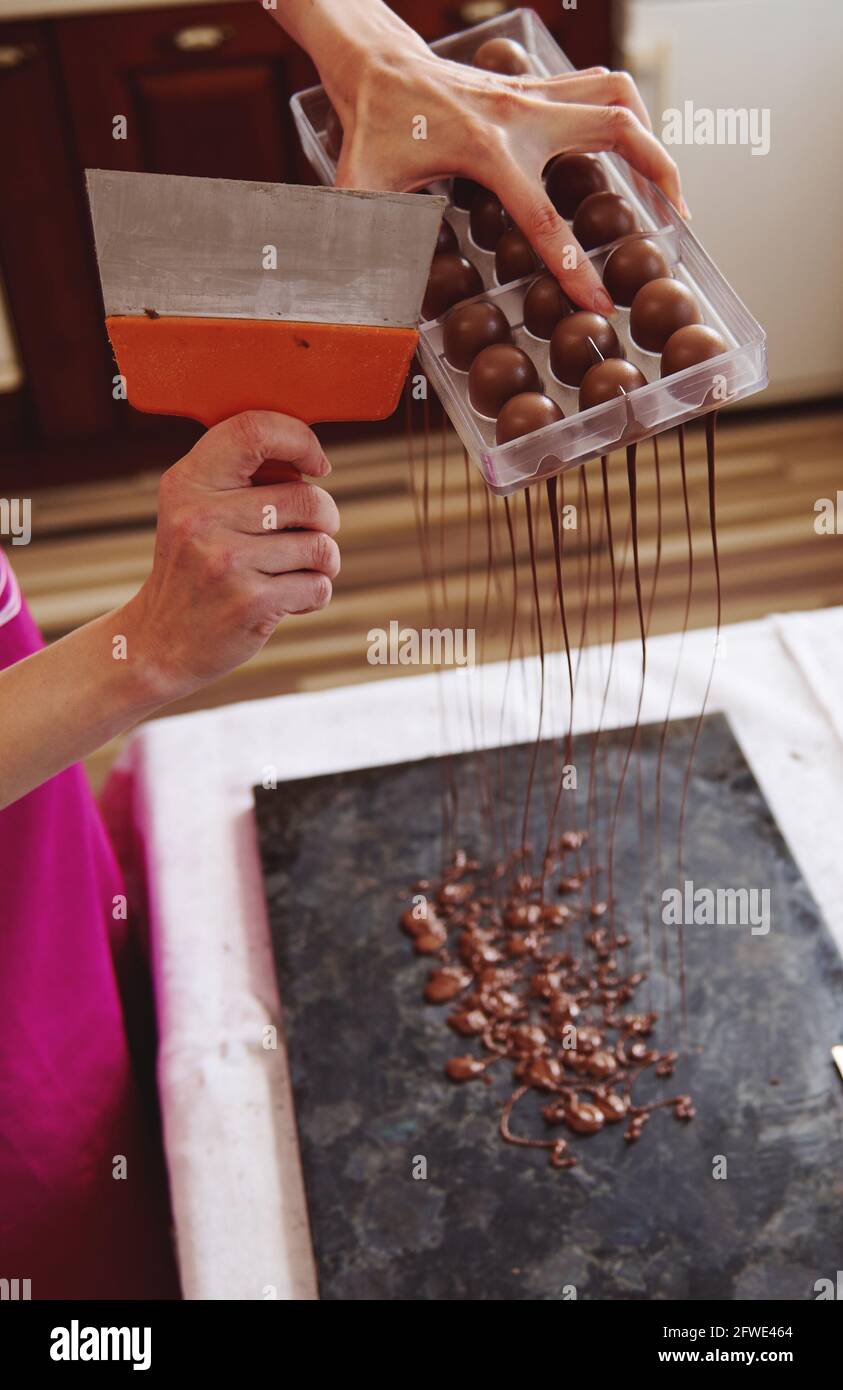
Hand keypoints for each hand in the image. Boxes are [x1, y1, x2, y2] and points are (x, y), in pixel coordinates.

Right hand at [122, 411, 339, 699]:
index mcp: (188, 483)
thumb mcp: (194, 511)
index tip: (317, 464)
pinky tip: (288, 600)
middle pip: (307, 499)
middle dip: (325, 519)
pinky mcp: (249, 602)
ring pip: (320, 546)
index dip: (300, 439)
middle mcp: (202, 517)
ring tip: (300, 571)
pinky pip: (317, 586)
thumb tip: (309, 460)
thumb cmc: (194, 568)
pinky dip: (315, 595)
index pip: (253, 430)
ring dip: (324, 562)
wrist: (159, 642)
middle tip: (313, 535)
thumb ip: (241, 480)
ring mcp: (225, 561)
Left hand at [274, 0, 687, 314]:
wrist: (374, 59)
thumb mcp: (363, 190)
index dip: (575, 268)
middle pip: (617, 130)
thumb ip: (371, 244)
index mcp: (486, 150)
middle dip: (658, 173)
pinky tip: (627, 147)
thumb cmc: (370, 126)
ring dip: (651, 134)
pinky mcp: (534, 84)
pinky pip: (598, 86)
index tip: (601, 303)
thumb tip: (369, 306)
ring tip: (666, 185)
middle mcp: (522, 115)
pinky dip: (623, 111)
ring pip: (618, 96)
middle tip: (677, 222)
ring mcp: (533, 93)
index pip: (544, 220)